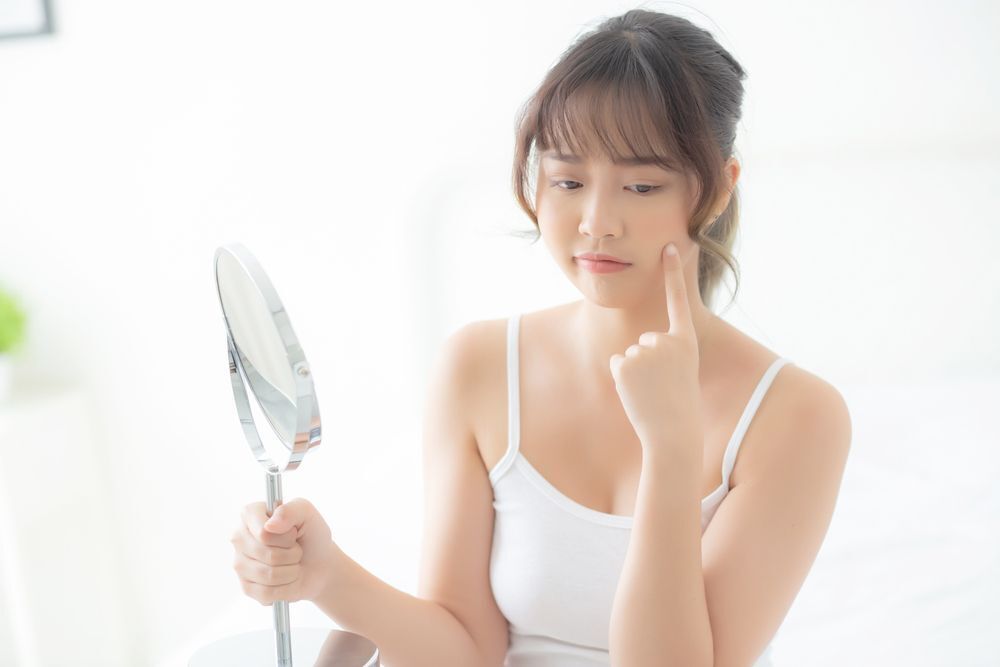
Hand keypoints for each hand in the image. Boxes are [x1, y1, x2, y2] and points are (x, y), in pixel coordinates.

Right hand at [230, 497, 344, 605]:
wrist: (319, 564)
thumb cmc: (311, 535)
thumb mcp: (308, 514)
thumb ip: (292, 509)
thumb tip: (270, 524)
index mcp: (250, 514)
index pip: (263, 533)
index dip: (285, 537)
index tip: (294, 533)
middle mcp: (239, 537)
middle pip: (266, 554)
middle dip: (292, 554)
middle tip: (296, 549)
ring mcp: (239, 563)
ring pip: (267, 575)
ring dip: (291, 571)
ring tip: (293, 563)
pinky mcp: (245, 586)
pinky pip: (266, 593)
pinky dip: (286, 588)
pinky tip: (287, 578)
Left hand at [609, 243, 703, 456]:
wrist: (673, 433)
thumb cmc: (678, 406)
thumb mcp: (680, 373)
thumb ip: (666, 353)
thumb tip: (645, 344)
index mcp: (686, 342)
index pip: (678, 301)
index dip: (673, 273)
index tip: (670, 246)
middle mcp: (666, 341)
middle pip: (645, 340)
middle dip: (648, 362)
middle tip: (662, 385)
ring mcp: (644, 351)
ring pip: (629, 354)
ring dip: (635, 374)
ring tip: (651, 392)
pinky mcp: (624, 363)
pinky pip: (616, 364)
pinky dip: (622, 379)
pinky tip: (637, 393)